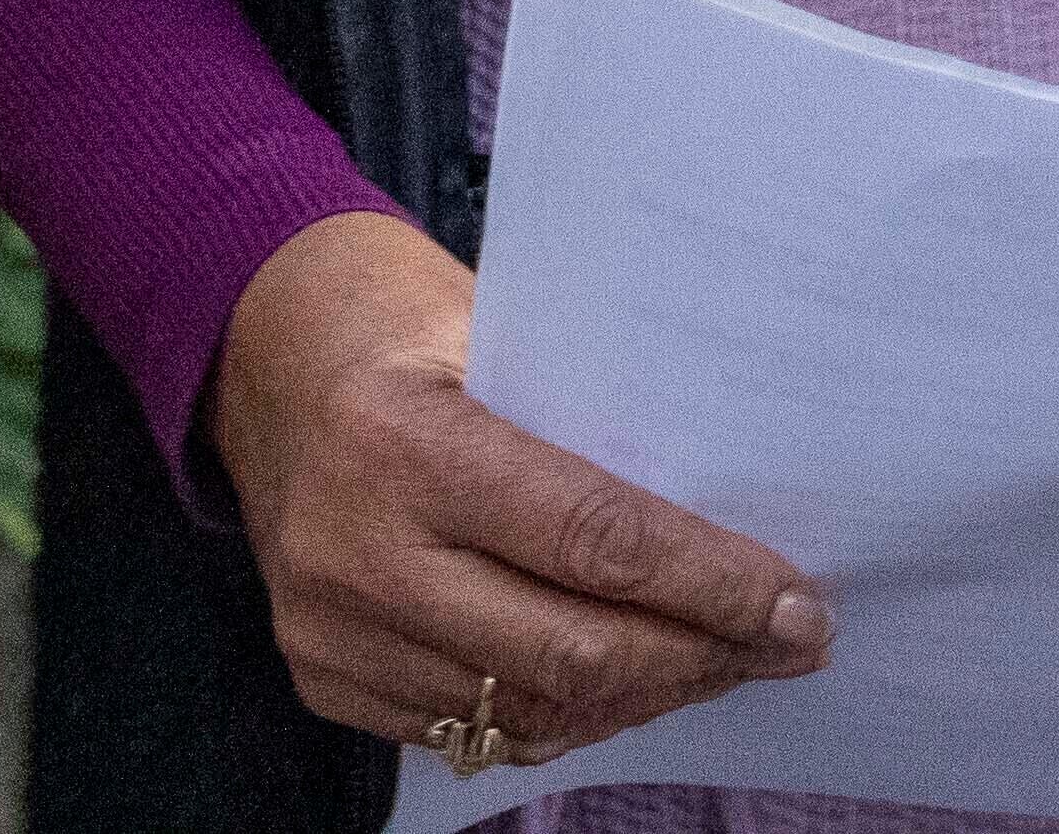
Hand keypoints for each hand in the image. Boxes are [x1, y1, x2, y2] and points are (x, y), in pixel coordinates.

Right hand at [205, 208, 833, 760]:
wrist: (257, 354)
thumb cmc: (402, 325)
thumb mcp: (493, 332)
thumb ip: (589, 426)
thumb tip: (739, 522)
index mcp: (401, 440)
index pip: (592, 541)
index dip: (712, 585)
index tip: (801, 606)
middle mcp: (355, 548)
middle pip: (571, 653)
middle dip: (701, 656)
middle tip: (786, 641)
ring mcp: (331, 627)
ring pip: (531, 712)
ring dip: (644, 694)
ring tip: (718, 659)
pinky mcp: (323, 675)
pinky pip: (475, 732)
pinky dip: (564, 714)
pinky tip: (622, 679)